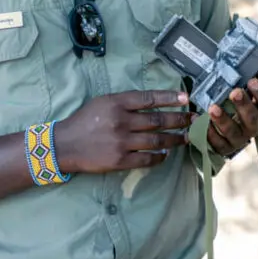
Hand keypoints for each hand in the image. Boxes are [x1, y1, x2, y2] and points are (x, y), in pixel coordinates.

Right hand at [54, 89, 194, 173]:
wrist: (65, 145)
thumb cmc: (83, 121)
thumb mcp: (101, 103)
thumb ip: (124, 102)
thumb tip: (151, 103)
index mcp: (116, 103)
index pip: (149, 99)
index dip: (169, 98)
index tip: (185, 99)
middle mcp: (121, 121)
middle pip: (158, 120)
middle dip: (179, 119)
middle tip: (193, 119)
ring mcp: (122, 142)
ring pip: (157, 140)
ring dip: (175, 139)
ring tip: (185, 137)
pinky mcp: (121, 160)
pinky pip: (148, 158)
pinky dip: (160, 156)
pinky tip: (165, 154)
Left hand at [206, 52, 257, 156]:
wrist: (222, 131)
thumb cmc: (237, 105)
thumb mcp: (246, 89)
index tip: (252, 81)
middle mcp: (252, 128)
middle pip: (252, 119)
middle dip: (244, 105)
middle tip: (234, 92)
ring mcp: (237, 140)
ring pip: (233, 132)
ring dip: (223, 119)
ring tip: (212, 107)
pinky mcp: (221, 148)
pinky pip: (215, 143)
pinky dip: (207, 132)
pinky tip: (198, 119)